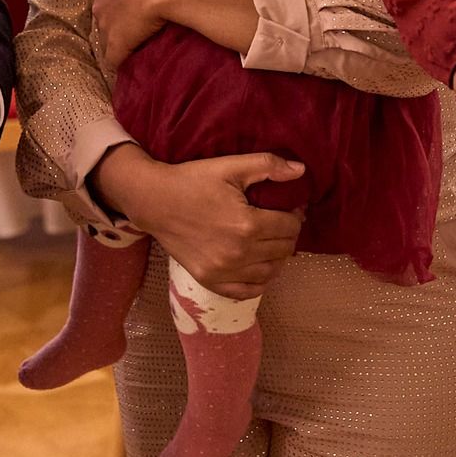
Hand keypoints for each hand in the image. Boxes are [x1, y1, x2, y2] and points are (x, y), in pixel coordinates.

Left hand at [91, 0, 176, 70]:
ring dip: (122, 45)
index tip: (135, 13)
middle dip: (119, 27)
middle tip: (140, 30)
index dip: (121, 10)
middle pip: (105, 22)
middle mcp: (99, 6)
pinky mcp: (116, 46)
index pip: (107, 4)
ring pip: (108, 42)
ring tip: (140, 46)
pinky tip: (135, 63)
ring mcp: (105, 27)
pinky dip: (124, 62)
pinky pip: (114, 60)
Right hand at [93, 146, 305, 299]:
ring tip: (271, 242)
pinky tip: (258, 266)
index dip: (295, 215)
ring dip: (277, 257)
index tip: (289, 208)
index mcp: (247, 224)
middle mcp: (239, 253)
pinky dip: (259, 281)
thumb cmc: (192, 181)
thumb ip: (268, 165)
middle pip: (284, 250)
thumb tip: (302, 171)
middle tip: (280, 222)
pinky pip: (247, 291)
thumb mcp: (230, 166)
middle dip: (288, 235)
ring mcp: (224, 271)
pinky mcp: (210, 281)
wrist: (154, 201)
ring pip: (270, 272)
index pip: (290, 227)